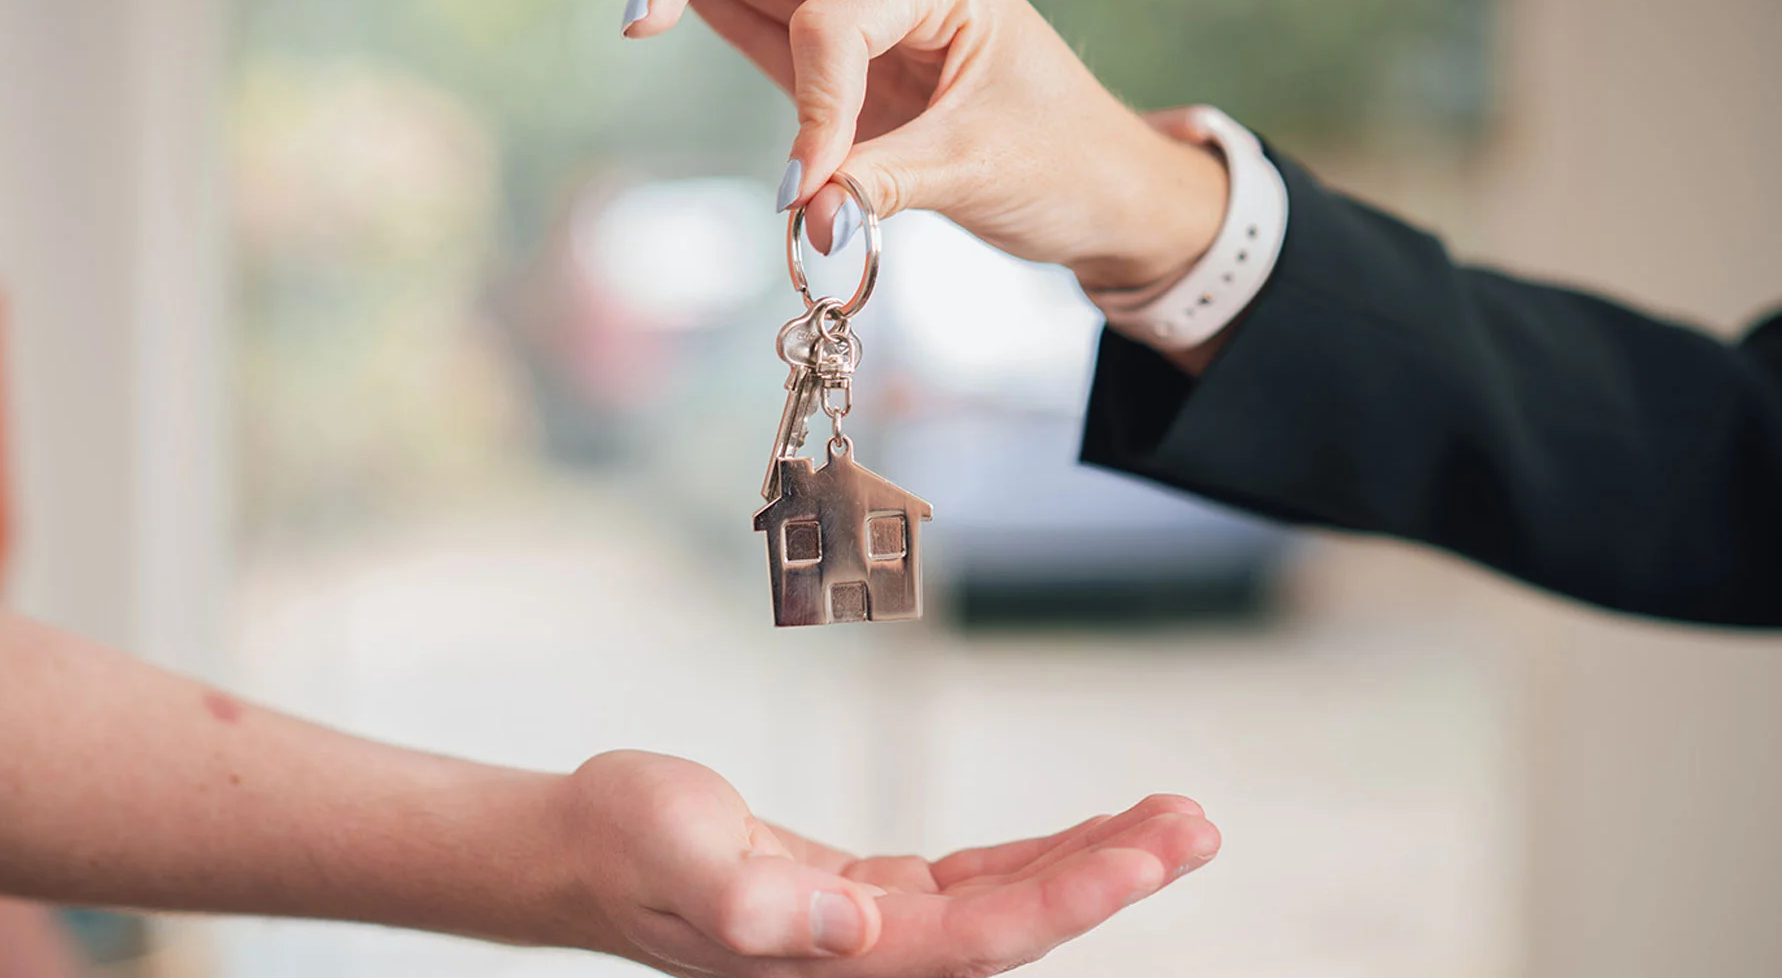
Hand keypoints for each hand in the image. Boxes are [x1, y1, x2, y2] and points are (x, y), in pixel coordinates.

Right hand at [551, 750, 1219, 976]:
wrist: (584, 848)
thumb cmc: (625, 845)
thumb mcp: (677, 857)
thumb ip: (754, 904)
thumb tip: (848, 929)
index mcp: (842, 962)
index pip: (985, 938)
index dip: (1073, 896)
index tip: (1148, 852)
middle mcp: (872, 960)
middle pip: (1023, 926)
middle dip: (1115, 875)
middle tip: (1197, 824)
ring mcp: (874, 934)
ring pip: (1011, 902)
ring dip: (1092, 860)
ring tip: (1172, 818)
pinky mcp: (868, 900)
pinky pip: (976, 882)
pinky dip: (1037, 856)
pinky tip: (1088, 832)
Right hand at [552, 0, 1229, 291]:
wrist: (1102, 192)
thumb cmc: (1064, 164)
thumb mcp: (981, 172)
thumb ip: (883, 187)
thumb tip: (804, 220)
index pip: (832, 25)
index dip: (812, 108)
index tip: (811, 190)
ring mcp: (863, 11)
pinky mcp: (841, 62)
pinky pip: (758, 20)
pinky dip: (699, 1)